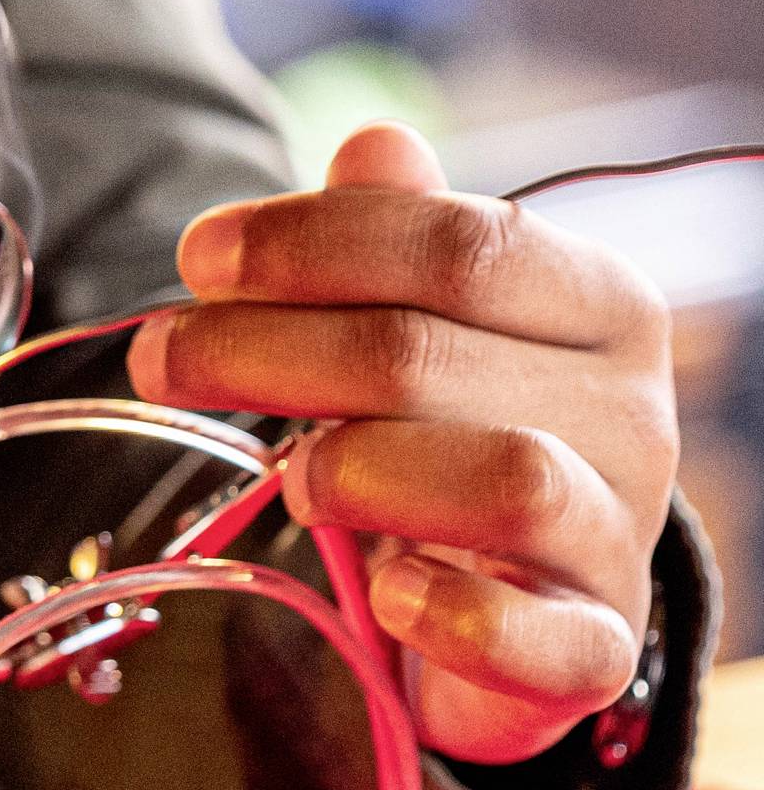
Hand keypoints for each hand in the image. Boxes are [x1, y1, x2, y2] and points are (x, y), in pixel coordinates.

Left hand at [127, 121, 677, 764]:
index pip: (453, 242)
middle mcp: (629, 410)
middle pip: (428, 352)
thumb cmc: (446, 422)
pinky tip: (383, 589)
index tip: (196, 257)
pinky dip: (453, 612)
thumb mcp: (418, 312)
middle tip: (160, 356)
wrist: (512, 588)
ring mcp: (622, 534)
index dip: (306, 243)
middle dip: (264, 348)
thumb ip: (390, 229)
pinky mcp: (598, 647)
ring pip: (501, 479)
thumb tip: (376, 141)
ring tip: (289, 476)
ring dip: (355, 468)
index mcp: (594, 298)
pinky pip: (544, 639)